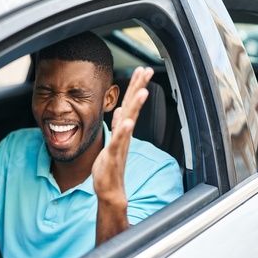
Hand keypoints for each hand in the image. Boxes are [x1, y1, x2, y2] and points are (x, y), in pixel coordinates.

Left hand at [92, 66, 153, 202]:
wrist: (110, 188)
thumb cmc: (110, 166)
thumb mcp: (113, 141)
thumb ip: (118, 126)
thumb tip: (120, 111)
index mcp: (123, 130)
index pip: (129, 103)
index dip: (135, 86)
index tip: (142, 70)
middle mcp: (124, 134)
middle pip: (132, 107)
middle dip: (139, 88)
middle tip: (147, 70)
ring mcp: (120, 144)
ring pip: (129, 121)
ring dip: (136, 106)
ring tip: (143, 91)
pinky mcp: (113, 155)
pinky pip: (118, 141)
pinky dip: (124, 130)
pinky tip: (128, 121)